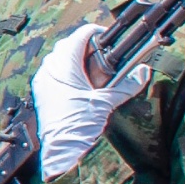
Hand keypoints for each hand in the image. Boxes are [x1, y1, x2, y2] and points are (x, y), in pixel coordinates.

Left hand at [33, 24, 148, 179]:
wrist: (60, 151)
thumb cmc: (77, 126)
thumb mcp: (105, 103)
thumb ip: (126, 85)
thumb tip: (143, 72)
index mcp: (64, 66)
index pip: (79, 36)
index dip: (95, 32)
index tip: (107, 37)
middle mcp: (49, 69)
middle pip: (67, 45)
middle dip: (85, 46)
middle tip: (101, 53)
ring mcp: (42, 81)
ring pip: (57, 58)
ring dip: (74, 58)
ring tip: (91, 68)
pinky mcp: (41, 93)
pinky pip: (51, 73)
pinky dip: (65, 72)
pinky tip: (78, 84)